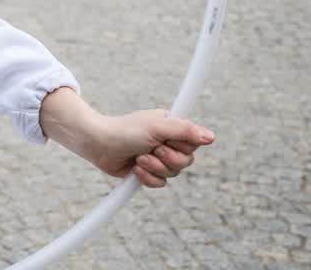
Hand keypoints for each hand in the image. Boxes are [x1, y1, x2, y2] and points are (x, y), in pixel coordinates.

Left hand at [38, 90, 213, 188]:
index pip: (194, 143)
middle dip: (167, 159)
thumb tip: (211, 137)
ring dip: (154, 168)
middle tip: (152, 150)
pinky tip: (135, 168)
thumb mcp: (157, 127)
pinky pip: (160, 183)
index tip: (166, 141)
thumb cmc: (126, 130)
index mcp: (172, 128)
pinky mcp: (148, 172)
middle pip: (186, 162)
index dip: (182, 147)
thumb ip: (184, 131)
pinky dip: (148, 178)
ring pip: (173, 174)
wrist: (99, 143)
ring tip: (139, 158)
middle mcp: (168, 142)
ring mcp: (158, 158)